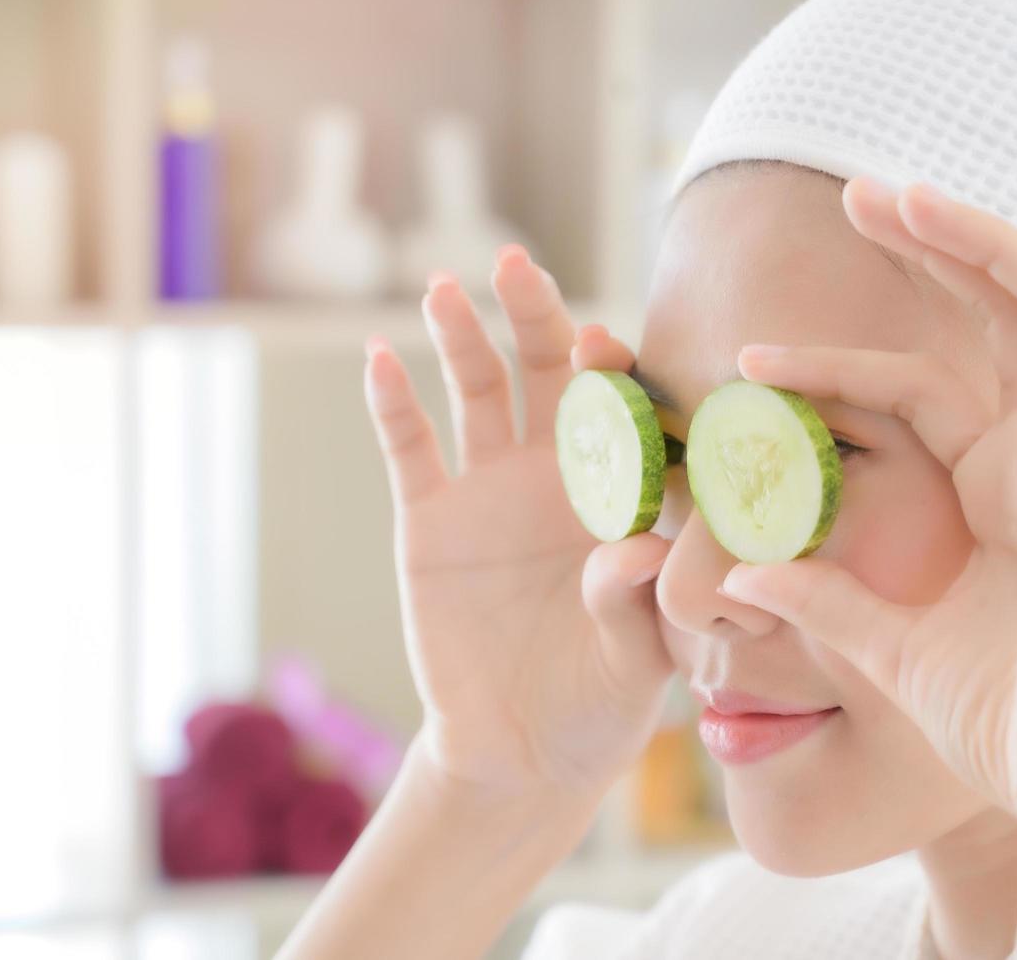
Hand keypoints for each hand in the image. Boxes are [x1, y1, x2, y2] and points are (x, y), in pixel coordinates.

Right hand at [364, 246, 674, 803]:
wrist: (520, 751)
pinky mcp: (428, 519)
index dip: (610, 372)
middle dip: (533, 317)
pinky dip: (394, 405)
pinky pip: (410, 450)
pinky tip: (379, 360)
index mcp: (618, 495)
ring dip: (462, 339)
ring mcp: (488, 490)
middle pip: (544, 375)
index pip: (620, 411)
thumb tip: (637, 550)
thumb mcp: (631, 667)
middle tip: (516, 265)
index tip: (604, 340)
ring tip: (445, 290)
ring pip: (476, 392)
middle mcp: (555, 475)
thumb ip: (631, 606)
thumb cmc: (598, 703)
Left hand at [722, 179, 1016, 823]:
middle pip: (984, 323)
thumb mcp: (886, 643)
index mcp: (995, 488)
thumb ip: (823, 599)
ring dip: (980, 241)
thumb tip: (741, 574)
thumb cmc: (993, 721)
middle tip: (854, 195)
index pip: (908, 392)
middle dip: (926, 252)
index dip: (832, 367)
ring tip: (897, 191)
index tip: (747, 363)